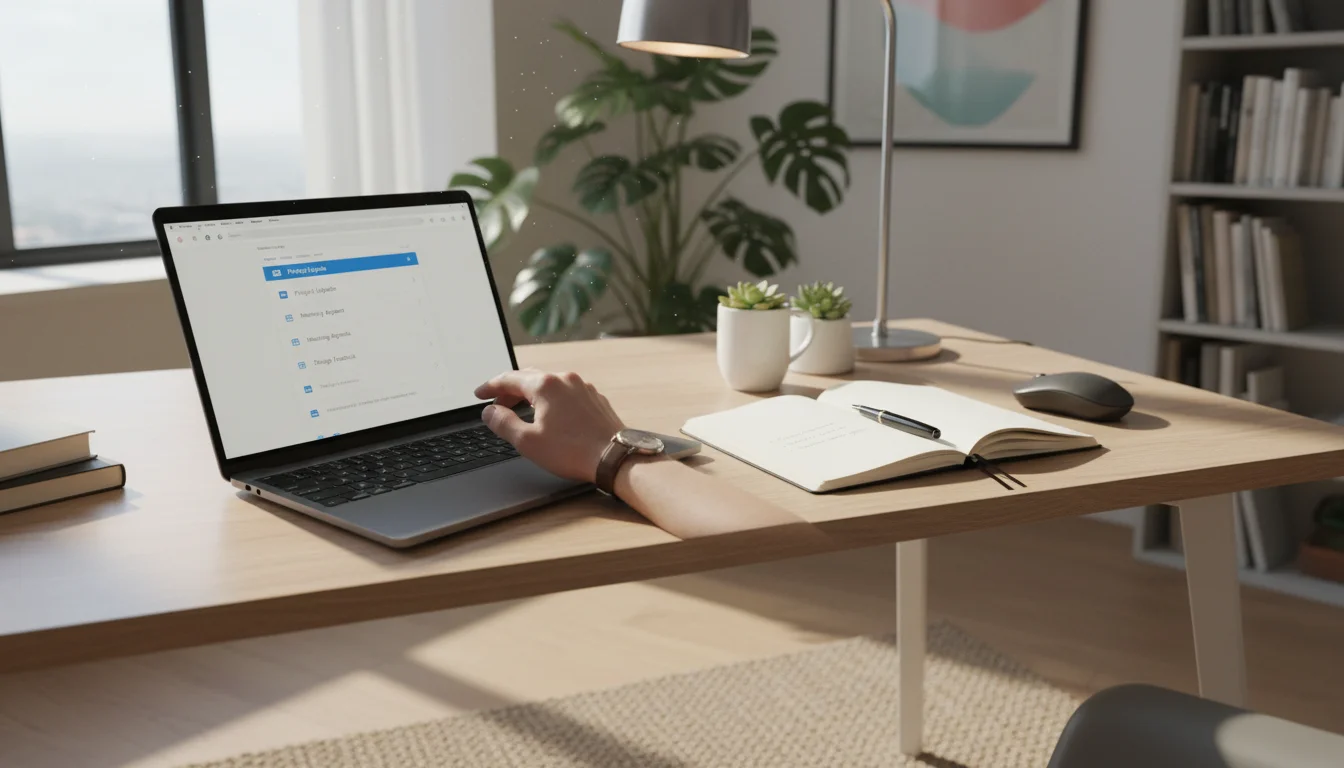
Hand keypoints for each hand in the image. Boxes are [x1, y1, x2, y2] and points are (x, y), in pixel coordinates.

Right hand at [474, 369, 623, 482]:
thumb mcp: (528, 441)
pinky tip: (549, 414)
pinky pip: (565, 392)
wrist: (615, 457)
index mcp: (545, 385)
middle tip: (496, 404)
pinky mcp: (595, 398)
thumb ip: (503, 423)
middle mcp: (565, 379)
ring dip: (530, 394)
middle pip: (529, 378)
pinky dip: (550, 399)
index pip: (509, 379)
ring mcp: (582, 387)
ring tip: (520, 410)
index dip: (490, 386)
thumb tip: (490, 412)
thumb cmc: (572, 451)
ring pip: (549, 384)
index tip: (479, 394)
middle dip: (509, 390)